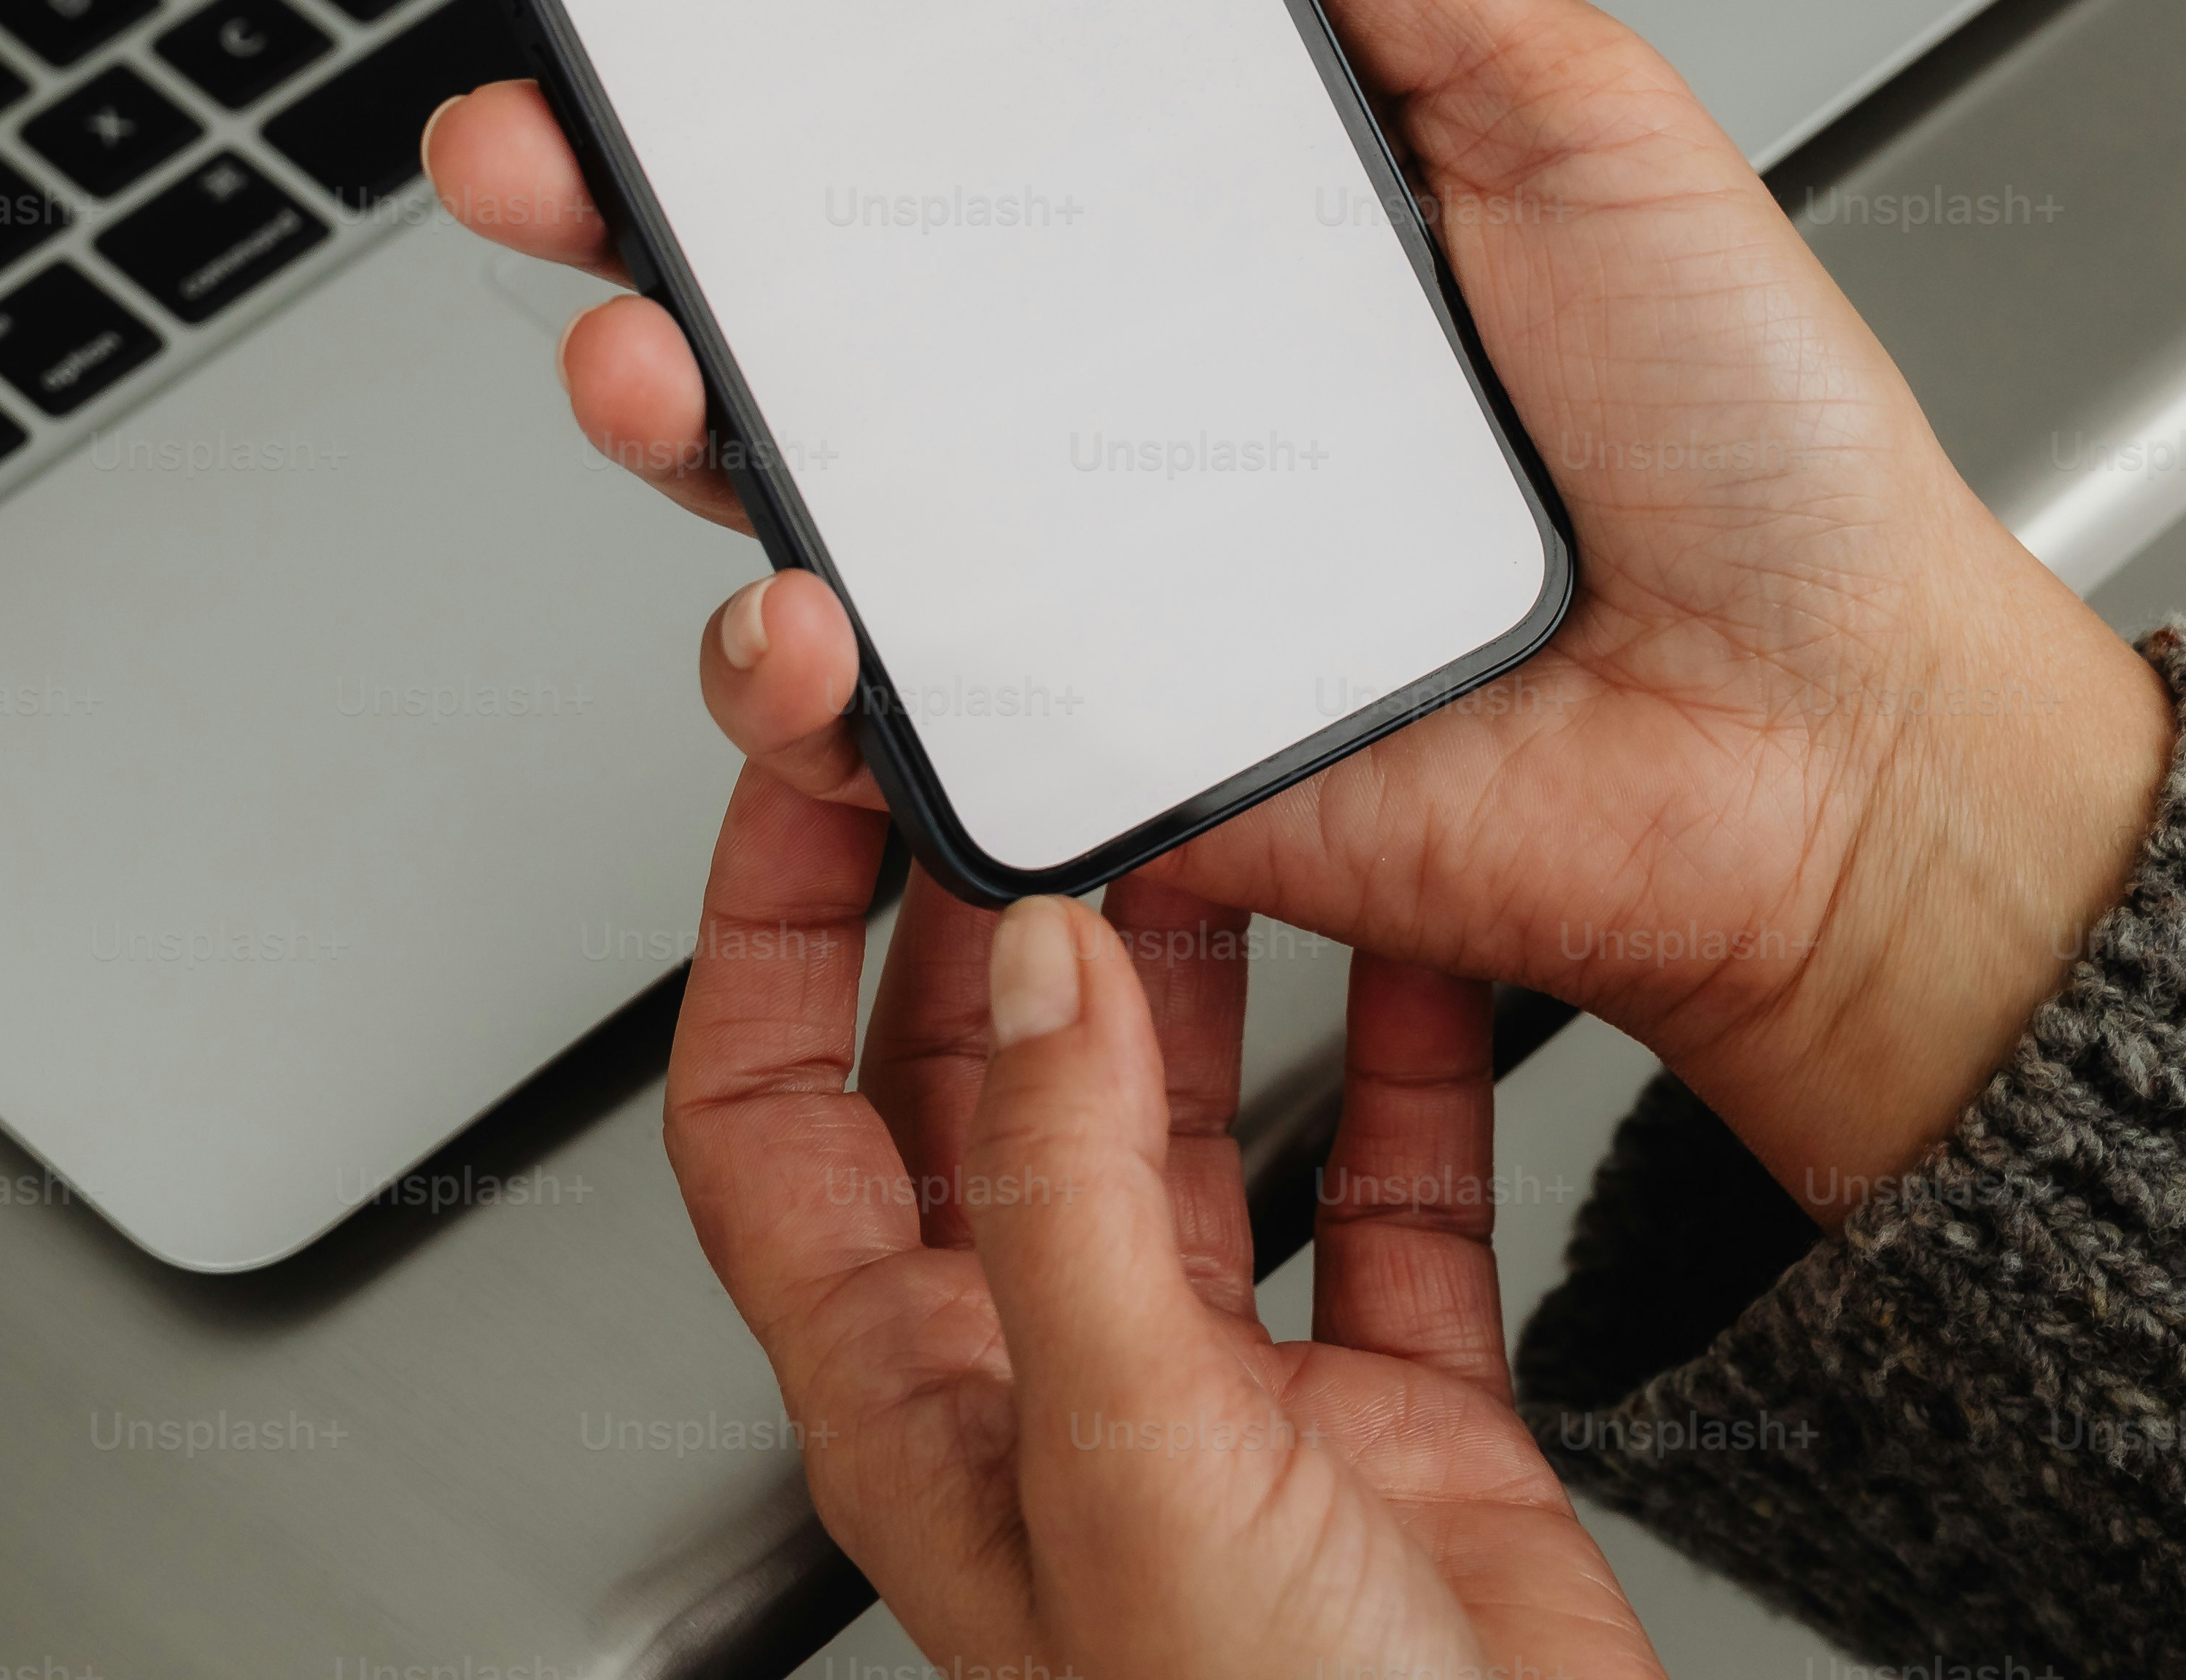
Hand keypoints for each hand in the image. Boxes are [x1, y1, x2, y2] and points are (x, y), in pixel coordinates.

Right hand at [425, 0, 2171, 1215]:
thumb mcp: (1583, 117)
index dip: (799, 19)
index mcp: (1226, 215)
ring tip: (634, 350)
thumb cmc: (1755, 450)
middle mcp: (1132, 374)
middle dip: (639, 200)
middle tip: (544, 132)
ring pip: (816, 479)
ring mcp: (1105, 558)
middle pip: (826, 277)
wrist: (1842, 756)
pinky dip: (819, 648)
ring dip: (680, 408)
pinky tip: (787, 575)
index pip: (957, 87)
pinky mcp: (1115, 729)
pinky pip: (915, 694)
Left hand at [672, 772, 1659, 1679]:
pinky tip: (1420, 950)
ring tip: (1210, 789)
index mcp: (917, 1404)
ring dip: (1188, 953)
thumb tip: (1027, 953)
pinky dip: (1398, 1055)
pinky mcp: (1386, 1416)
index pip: (769, 1112)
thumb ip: (1064, 1188)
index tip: (813, 760)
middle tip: (1027, 731)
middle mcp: (1048, 1380)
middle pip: (966, 1079)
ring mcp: (1217, 1394)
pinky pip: (1377, 1188)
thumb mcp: (1132, 1455)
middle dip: (987, 900)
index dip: (766, 926)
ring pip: (1169, 1111)